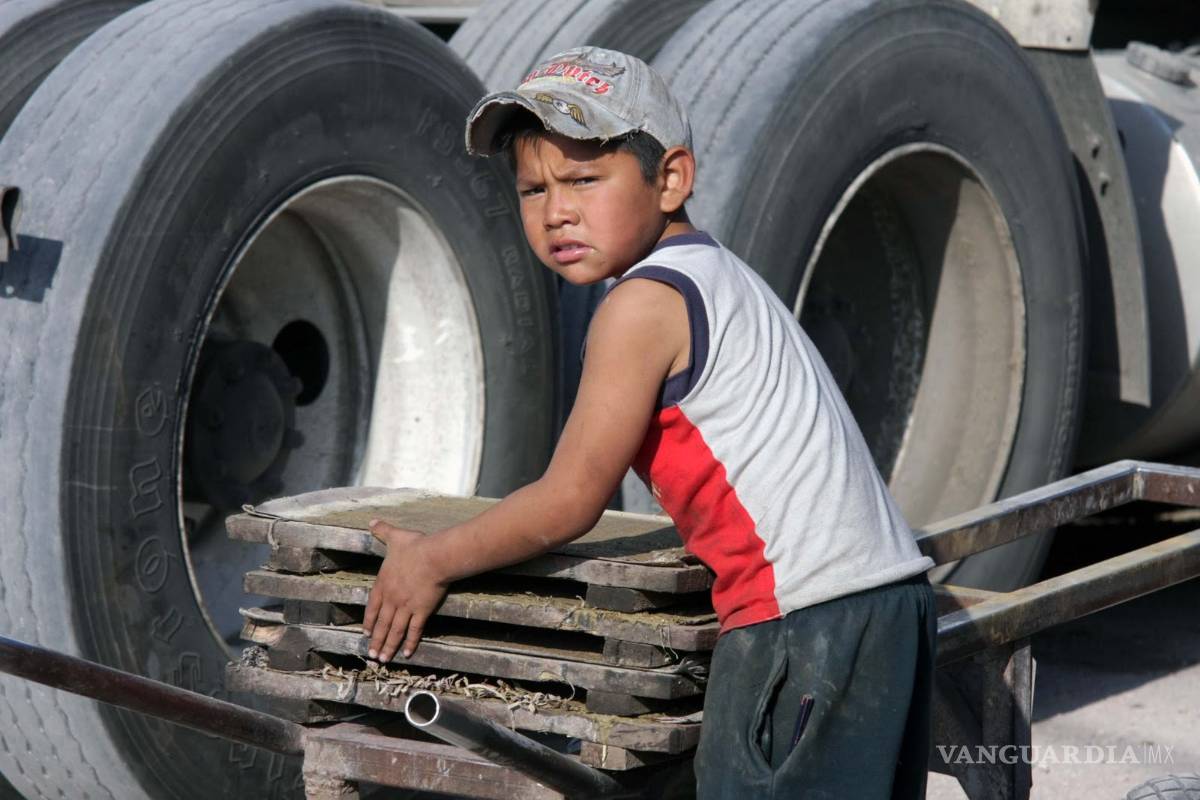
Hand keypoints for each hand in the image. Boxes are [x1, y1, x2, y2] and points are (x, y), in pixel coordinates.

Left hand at [362, 519, 447, 662]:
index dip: (369, 621)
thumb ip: (382, 530)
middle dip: (376, 640)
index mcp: (383, 584)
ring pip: (394, 630)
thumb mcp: (395, 537)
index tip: (365, 634)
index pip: (372, 607)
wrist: (434, 557)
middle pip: (381, 624)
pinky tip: (406, 653)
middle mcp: (392, 599)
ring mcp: (406, 607)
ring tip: (383, 659)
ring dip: (388, 646)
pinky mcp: (421, 611)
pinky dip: (410, 642)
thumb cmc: (415, 546)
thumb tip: (371, 521)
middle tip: (372, 655)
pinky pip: (414, 630)